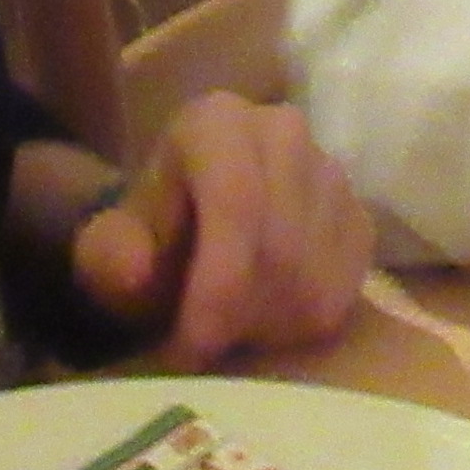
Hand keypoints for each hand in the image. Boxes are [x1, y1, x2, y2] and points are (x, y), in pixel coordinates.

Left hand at [63, 95, 376, 363]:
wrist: (190, 230)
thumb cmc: (152, 236)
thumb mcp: (111, 247)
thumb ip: (109, 256)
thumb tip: (134, 272)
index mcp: (217, 122)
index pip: (236, 202)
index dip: (216, 287)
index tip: (190, 348)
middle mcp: (285, 132)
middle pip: (279, 248)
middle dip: (238, 317)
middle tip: (202, 347)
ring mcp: (332, 175)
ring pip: (313, 278)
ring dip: (267, 327)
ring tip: (228, 330)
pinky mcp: (360, 219)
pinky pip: (343, 292)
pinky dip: (301, 325)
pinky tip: (265, 320)